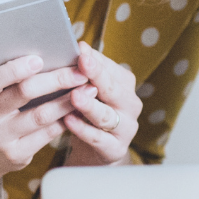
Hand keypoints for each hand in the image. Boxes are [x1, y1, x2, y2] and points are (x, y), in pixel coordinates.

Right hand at [0, 54, 88, 171]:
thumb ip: (13, 78)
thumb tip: (52, 56)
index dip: (15, 69)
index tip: (39, 59)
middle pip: (23, 93)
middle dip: (56, 80)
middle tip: (80, 72)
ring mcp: (0, 138)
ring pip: (41, 116)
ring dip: (68, 100)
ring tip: (88, 89)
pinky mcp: (16, 154)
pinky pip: (47, 134)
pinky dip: (66, 119)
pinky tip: (79, 109)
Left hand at [61, 43, 141, 166]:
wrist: (95, 150)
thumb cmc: (87, 113)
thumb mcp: (87, 90)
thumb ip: (84, 72)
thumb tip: (77, 47)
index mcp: (124, 85)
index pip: (110, 69)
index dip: (94, 59)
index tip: (79, 48)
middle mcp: (130, 104)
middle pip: (112, 89)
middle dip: (97, 75)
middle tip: (82, 63)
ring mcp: (126, 128)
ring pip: (106, 115)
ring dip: (90, 105)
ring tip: (74, 96)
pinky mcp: (116, 149)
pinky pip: (98, 138)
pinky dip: (83, 129)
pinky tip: (68, 120)